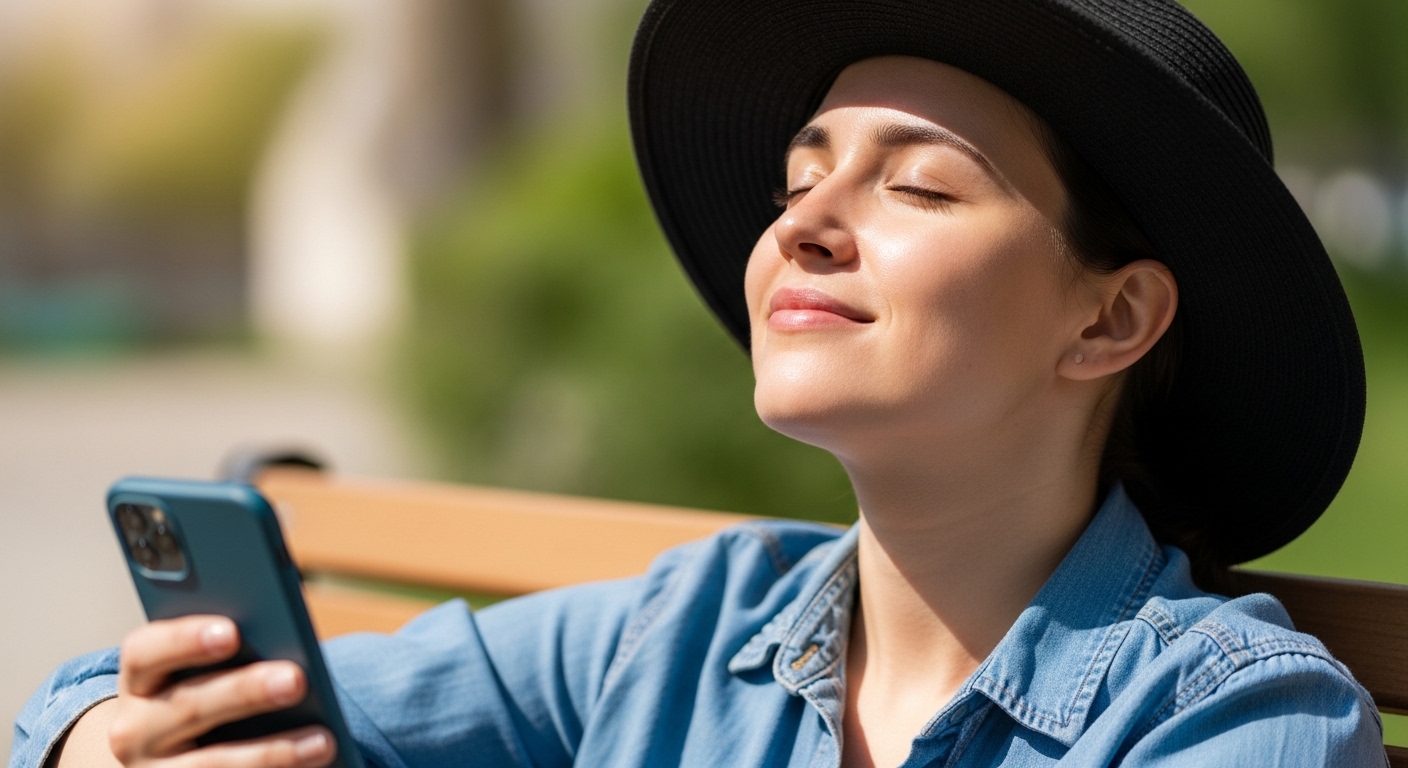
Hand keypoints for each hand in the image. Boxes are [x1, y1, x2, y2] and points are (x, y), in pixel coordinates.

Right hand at [53, 616, 335, 767]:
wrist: (164, 754)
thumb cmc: (203, 689)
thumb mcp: (200, 670)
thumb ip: (229, 649)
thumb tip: (284, 645)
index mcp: (139, 678)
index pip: (146, 651)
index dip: (185, 639)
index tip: (231, 632)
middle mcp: (134, 728)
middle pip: (189, 706)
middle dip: (246, 692)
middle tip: (296, 679)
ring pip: (211, 763)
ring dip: (271, 752)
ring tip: (323, 741)